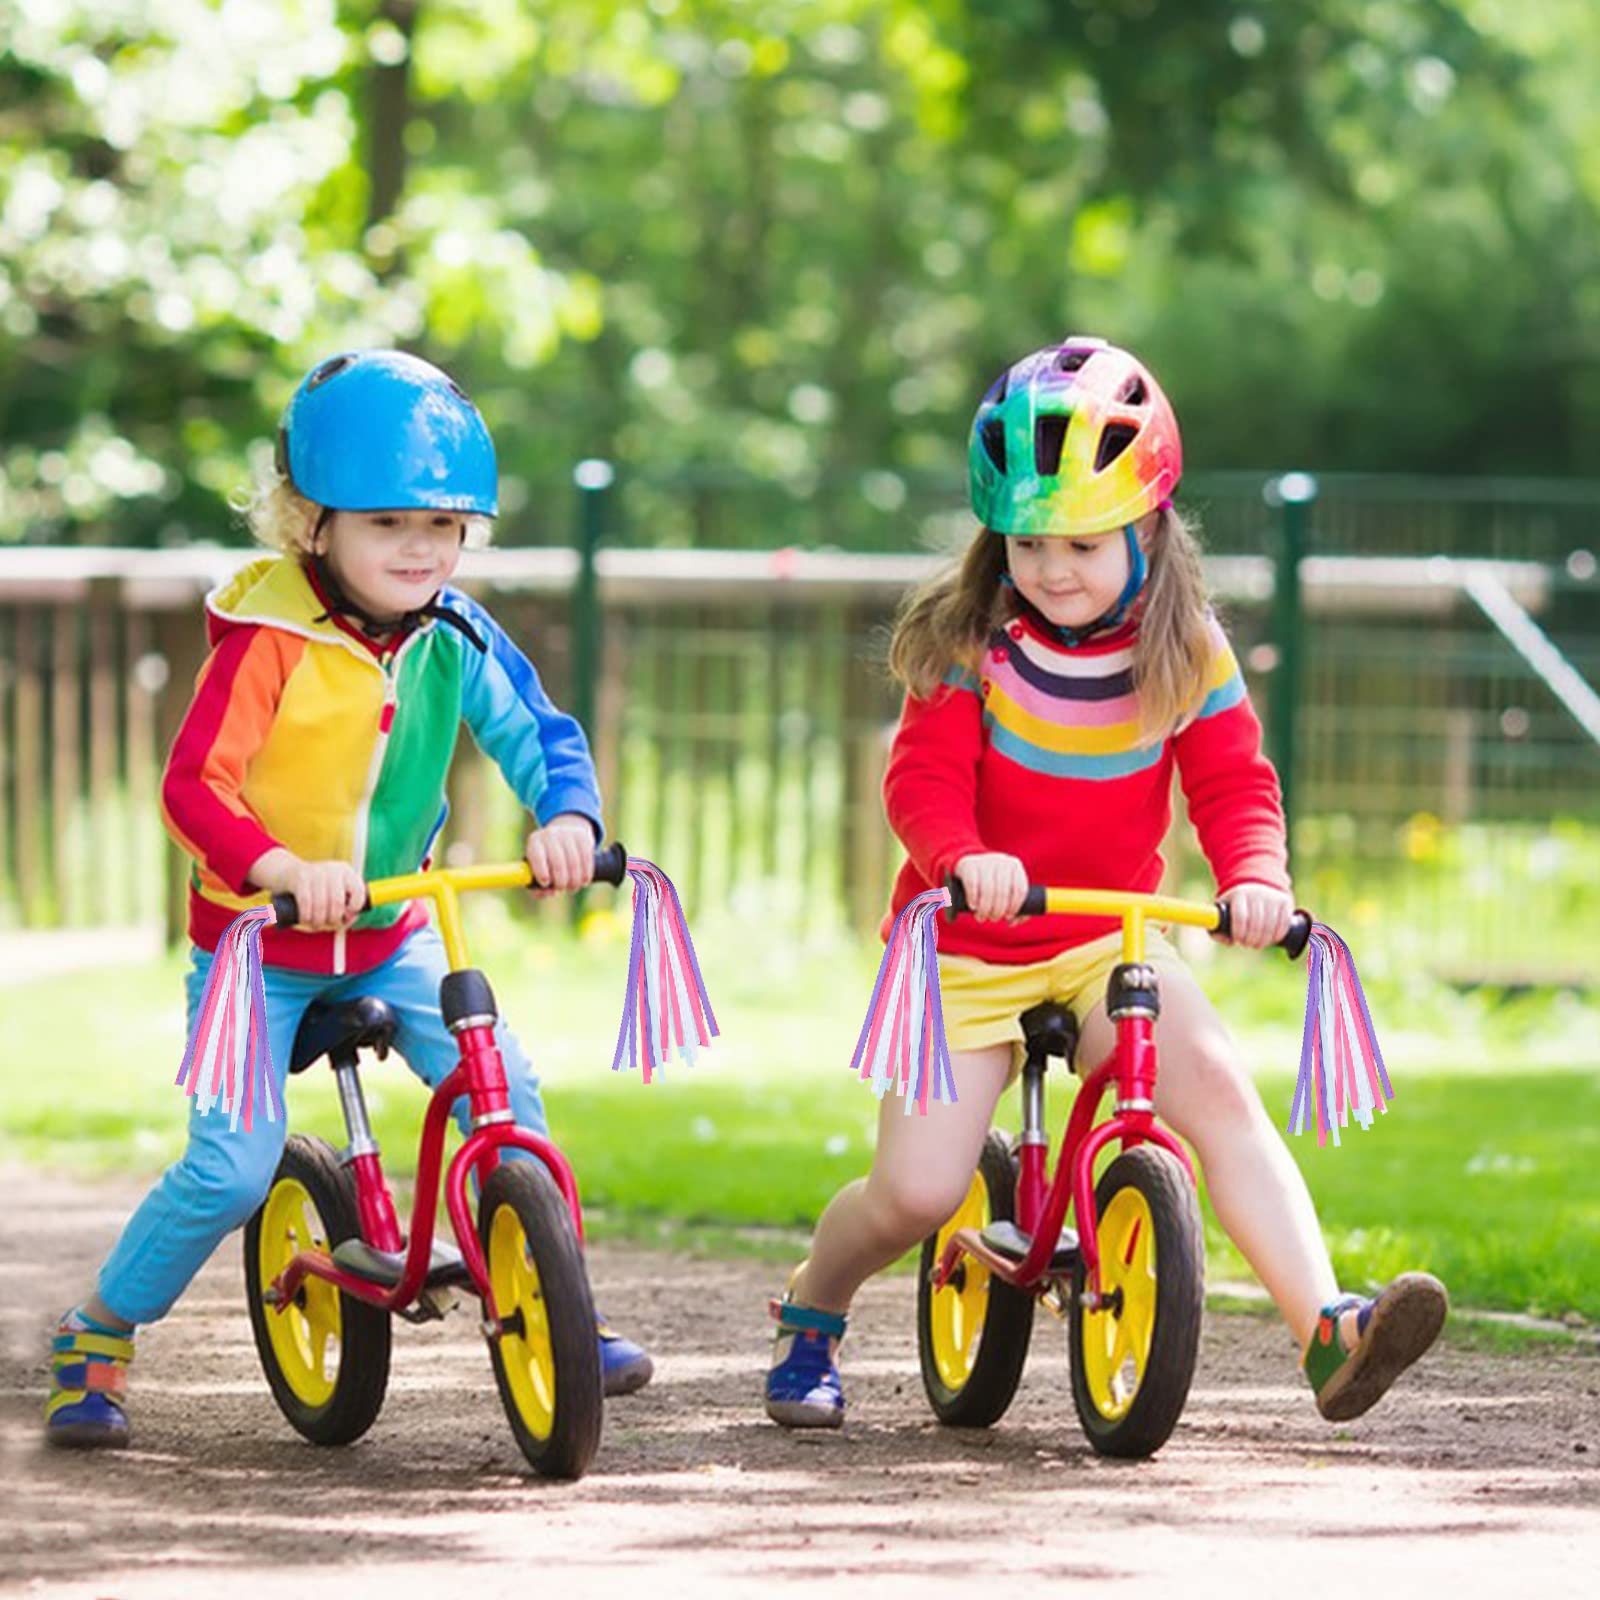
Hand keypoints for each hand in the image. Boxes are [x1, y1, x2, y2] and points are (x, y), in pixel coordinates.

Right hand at [249, 848, 365, 929]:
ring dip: (319, 921)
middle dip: (333, 919)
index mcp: (346, 872)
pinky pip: (306, 902)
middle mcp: (333, 869)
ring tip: (316, 925)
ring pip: (321, 904)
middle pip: (338, 901)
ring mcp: (316, 871)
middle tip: (328, 925)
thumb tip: (349, 919)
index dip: (354, 908)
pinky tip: (305, 920)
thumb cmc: (317, 888)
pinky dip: (306, 916)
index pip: (359, 891)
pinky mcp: (300, 877)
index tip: (346, 916)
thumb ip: (345, 906)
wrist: (287, 873)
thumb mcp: (334, 891)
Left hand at [525, 814, 595, 896]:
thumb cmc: (548, 859)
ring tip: (573, 887)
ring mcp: (567, 833)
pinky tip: (584, 881)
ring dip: (574, 880)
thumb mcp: (537, 868)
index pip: (537, 856)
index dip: (541, 872)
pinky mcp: (582, 837)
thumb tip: (549, 893)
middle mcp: (550, 835)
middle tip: (562, 889)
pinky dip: (586, 873)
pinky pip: (586, 858)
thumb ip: (538, 886)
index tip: (546, 884)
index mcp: (535, 842)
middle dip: (560, 880)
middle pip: (557, 861)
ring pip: (574, 861)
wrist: (565, 834)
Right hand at [953, 851, 1028, 922]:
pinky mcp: (969, 865)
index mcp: (1015, 866)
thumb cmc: (992, 882)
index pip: (1020, 889)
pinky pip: (972, 884)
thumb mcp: (1006, 888)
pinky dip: (973, 898)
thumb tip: (1013, 922)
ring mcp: (984, 861)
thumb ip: (1014, 906)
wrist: (968, 865)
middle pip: (1003, 891)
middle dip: (998, 910)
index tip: (1008, 917)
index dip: (1015, 906)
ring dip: (985, 908)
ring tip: (981, 917)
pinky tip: (973, 907)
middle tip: (993, 919)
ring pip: (988, 889)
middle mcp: (1001, 861)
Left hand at [1218, 882, 1294, 948]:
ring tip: (1258, 944)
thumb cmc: (1236, 903)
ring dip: (1264, 941)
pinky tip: (1271, 939)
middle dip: (1251, 940)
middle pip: (1256, 924)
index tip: (1237, 941)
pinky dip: (1277, 936)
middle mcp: (1257, 894)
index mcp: (1239, 895)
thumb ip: (1218, 927)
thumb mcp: (1224, 910)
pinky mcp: (1285, 902)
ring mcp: (1272, 897)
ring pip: (1270, 926)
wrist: (1256, 884)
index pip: (1240, 917)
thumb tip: (1229, 942)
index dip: (1239, 933)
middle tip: (1247, 945)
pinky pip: (1284, 924)